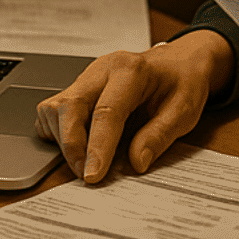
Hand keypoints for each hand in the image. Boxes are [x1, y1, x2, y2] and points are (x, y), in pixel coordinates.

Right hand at [34, 30, 234, 182]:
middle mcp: (102, 69)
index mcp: (131, 70)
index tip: (93, 175)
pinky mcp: (77, 88)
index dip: (98, 146)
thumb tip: (136, 162)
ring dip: (63, 139)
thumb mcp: (185, 109)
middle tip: (85, 174)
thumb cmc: (182, 82)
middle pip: (69, 106)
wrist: (178, 62)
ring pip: (55, 108)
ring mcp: (86, 77)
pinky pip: (53, 111)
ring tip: (85, 160)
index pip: (106, 110)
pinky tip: (79, 144)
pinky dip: (58, 132)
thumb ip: (159, 135)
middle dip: (71, 145)